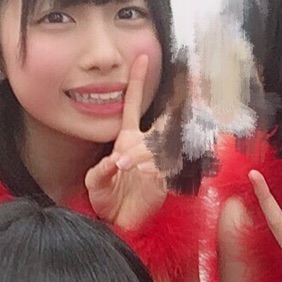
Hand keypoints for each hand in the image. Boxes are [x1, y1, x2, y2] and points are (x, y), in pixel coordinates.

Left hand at [86, 55, 167, 230]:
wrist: (116, 223)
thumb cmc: (106, 198)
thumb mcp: (94, 182)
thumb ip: (101, 171)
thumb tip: (115, 162)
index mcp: (128, 139)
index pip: (134, 105)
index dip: (137, 82)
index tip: (140, 58)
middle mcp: (145, 146)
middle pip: (161, 120)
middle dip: (174, 104)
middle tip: (187, 85)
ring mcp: (156, 162)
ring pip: (158, 144)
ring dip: (139, 153)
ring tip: (121, 166)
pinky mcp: (163, 180)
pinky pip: (161, 166)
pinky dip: (148, 168)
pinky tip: (137, 172)